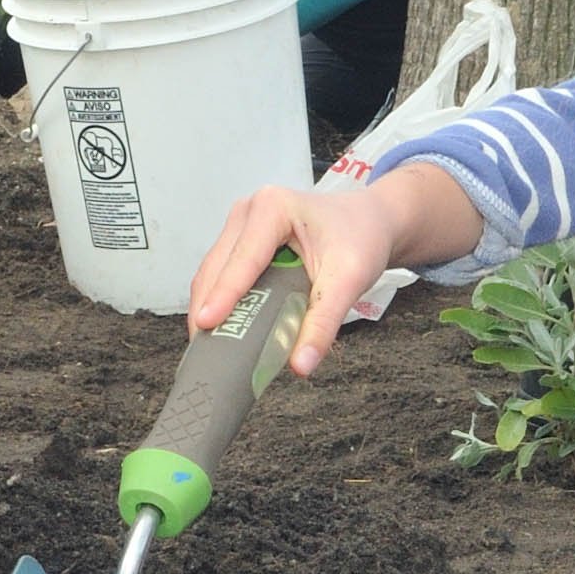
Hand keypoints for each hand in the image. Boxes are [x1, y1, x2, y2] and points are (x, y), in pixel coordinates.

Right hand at [185, 165, 477, 376]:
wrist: (369, 221)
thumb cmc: (361, 239)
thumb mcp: (349, 280)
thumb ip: (323, 323)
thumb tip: (300, 366)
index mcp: (274, 208)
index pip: (244, 259)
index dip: (224, 294)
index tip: (206, 323)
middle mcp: (250, 210)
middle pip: (218, 266)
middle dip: (208, 306)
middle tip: (205, 349)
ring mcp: (240, 223)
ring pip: (212, 270)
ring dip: (208, 305)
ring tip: (208, 345)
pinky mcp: (239, 239)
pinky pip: (220, 272)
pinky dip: (219, 300)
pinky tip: (222, 327)